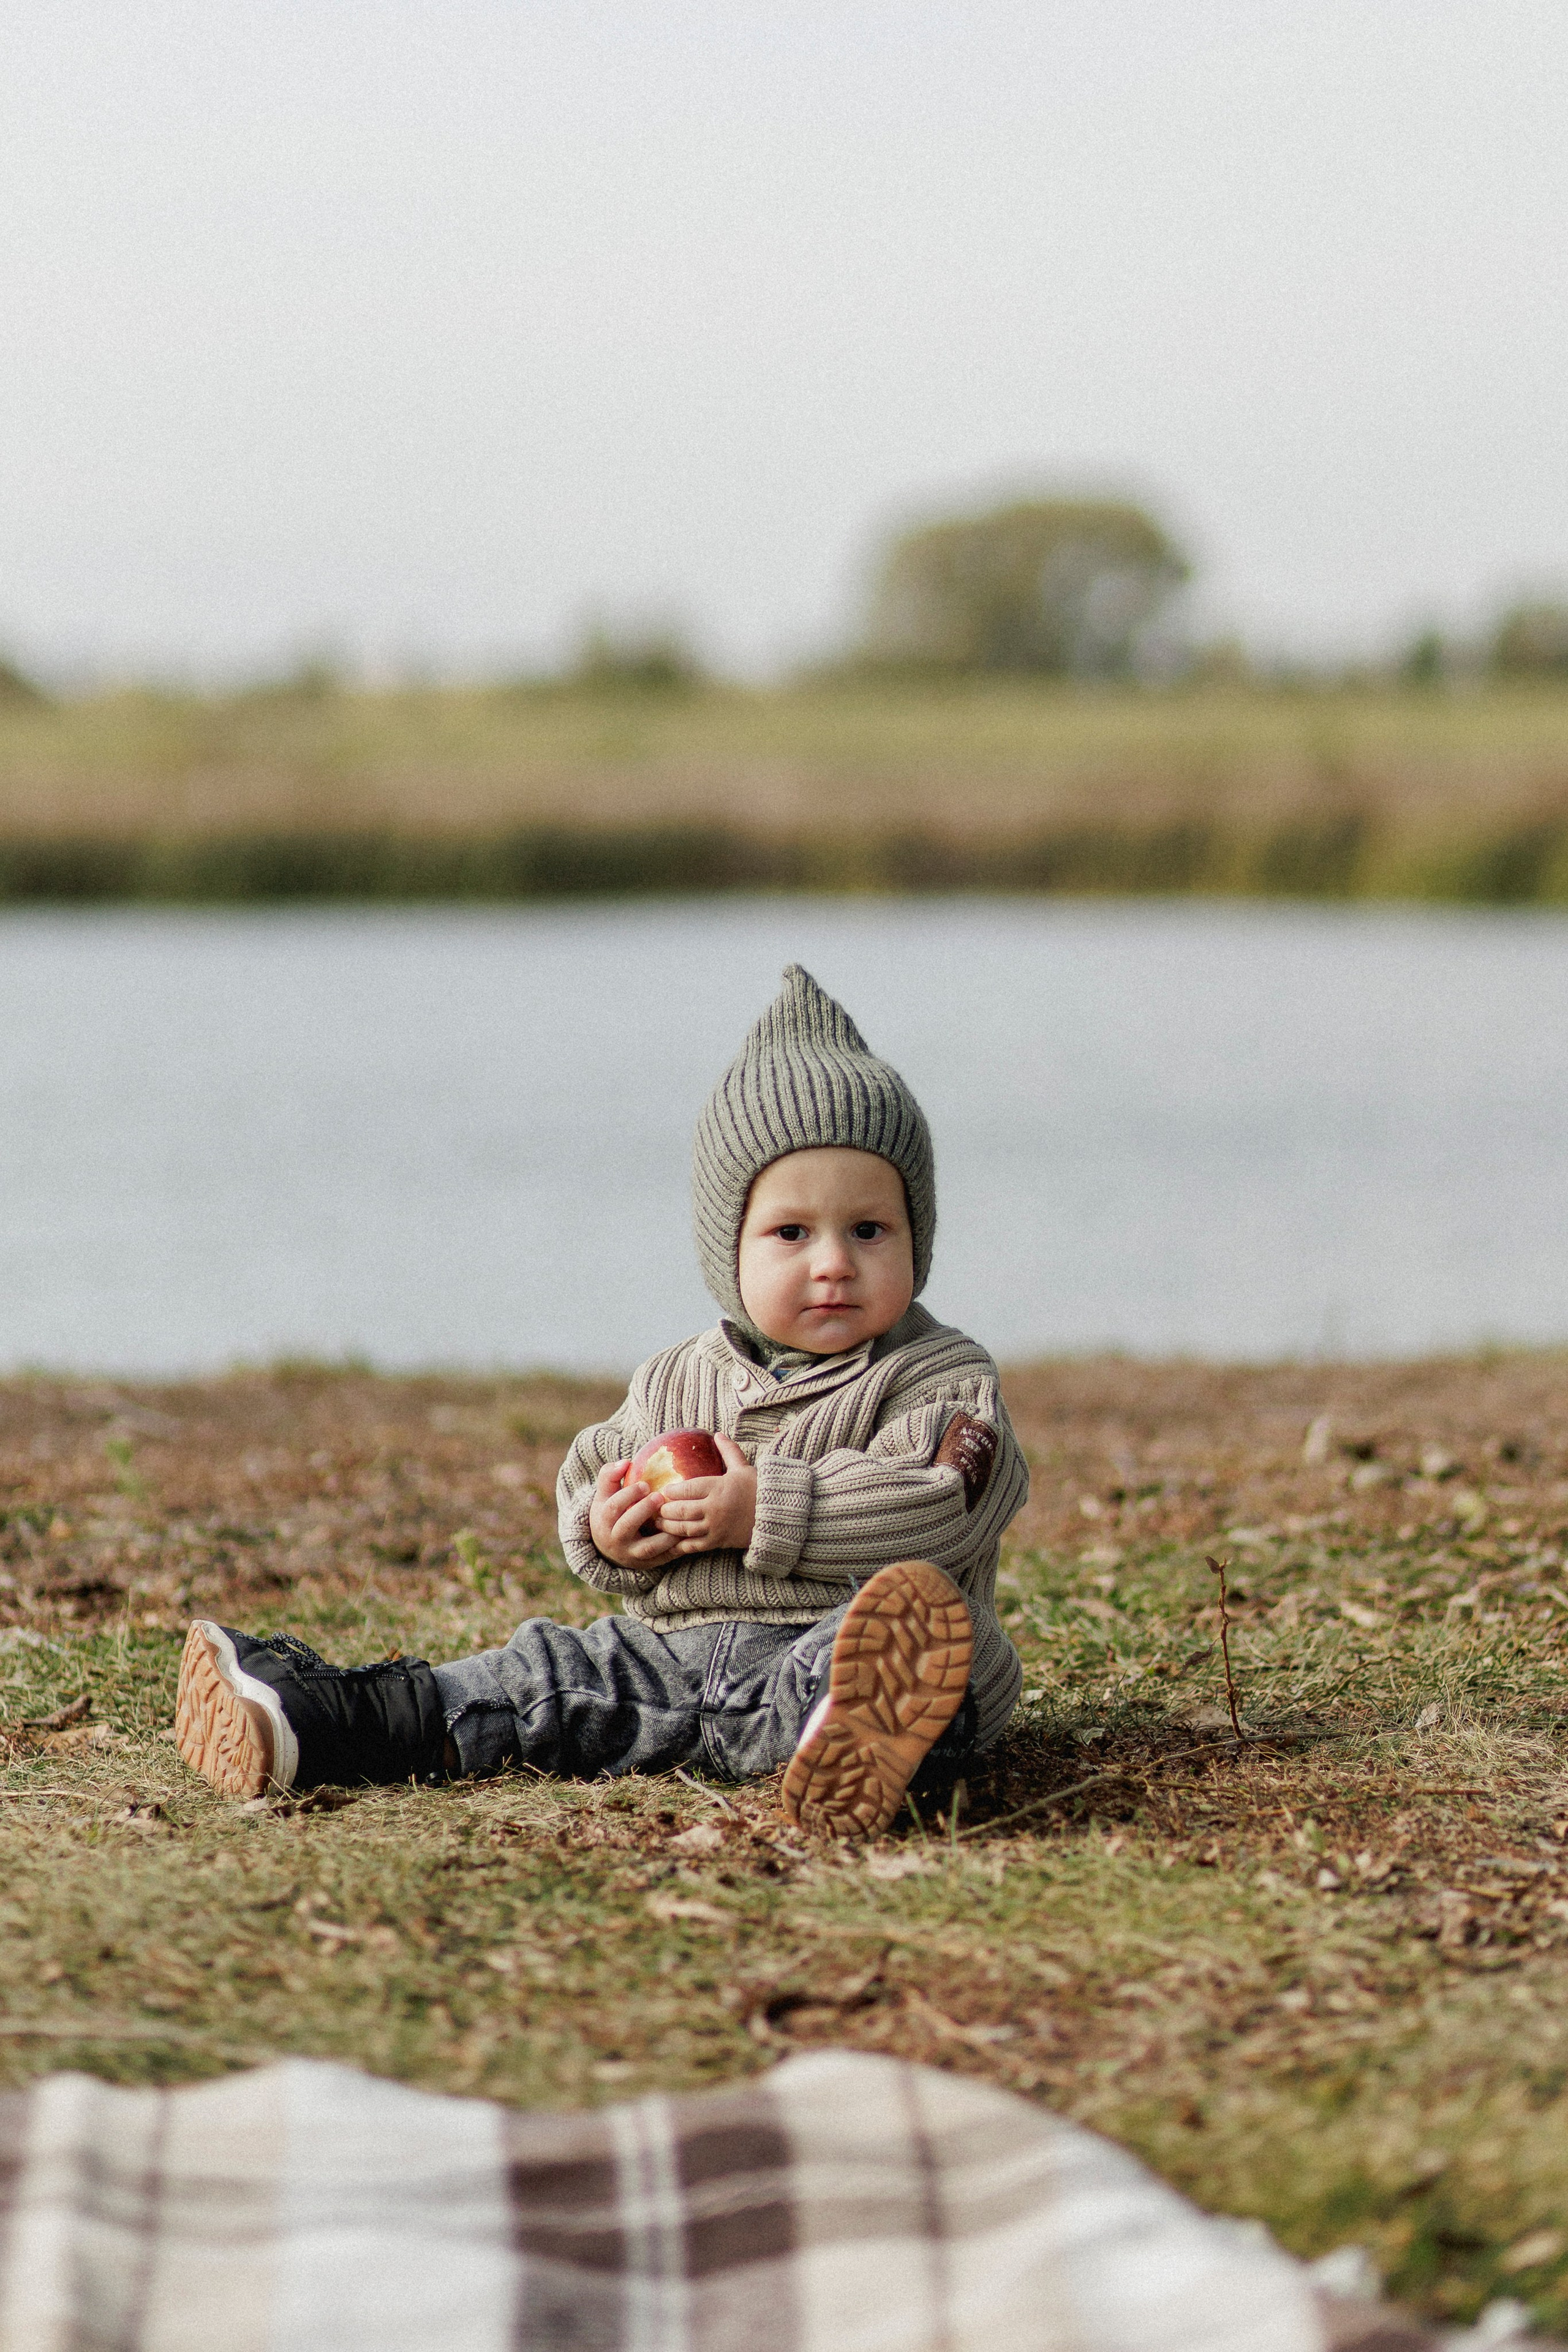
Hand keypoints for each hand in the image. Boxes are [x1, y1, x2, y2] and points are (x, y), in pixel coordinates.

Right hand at [588, 1463, 678, 1570]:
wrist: (609, 1547)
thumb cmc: (611, 1512)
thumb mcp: (604, 1495)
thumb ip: (610, 1475)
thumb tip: (625, 1462)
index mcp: (604, 1520)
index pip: (613, 1507)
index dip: (629, 1495)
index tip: (646, 1484)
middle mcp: (615, 1539)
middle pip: (627, 1526)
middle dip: (643, 1511)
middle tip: (660, 1497)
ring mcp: (631, 1554)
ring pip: (647, 1548)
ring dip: (664, 1535)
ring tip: (678, 1519)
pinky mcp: (647, 1564)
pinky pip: (663, 1558)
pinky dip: (675, 1548)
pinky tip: (687, 1534)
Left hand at [653, 1434, 756, 1555]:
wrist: (775, 1517)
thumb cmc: (757, 1490)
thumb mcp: (743, 1468)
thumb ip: (728, 1451)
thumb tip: (717, 1434)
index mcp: (719, 1487)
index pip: (687, 1488)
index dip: (672, 1491)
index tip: (665, 1490)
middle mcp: (715, 1508)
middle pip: (682, 1510)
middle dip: (665, 1510)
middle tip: (656, 1508)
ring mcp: (716, 1527)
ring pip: (684, 1528)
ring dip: (669, 1527)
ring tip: (659, 1523)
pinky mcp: (718, 1542)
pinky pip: (694, 1545)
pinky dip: (681, 1545)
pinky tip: (672, 1542)